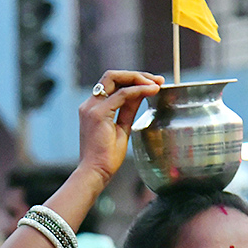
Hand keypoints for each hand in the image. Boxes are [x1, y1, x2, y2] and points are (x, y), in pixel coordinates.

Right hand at [77, 69, 162, 186]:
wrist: (95, 172)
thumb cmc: (106, 157)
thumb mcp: (121, 128)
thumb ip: (128, 110)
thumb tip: (141, 94)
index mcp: (93, 108)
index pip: (112, 84)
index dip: (133, 80)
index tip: (152, 84)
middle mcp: (90, 105)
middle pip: (112, 76)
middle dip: (137, 75)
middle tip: (157, 80)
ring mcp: (92, 108)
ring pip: (115, 79)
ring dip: (139, 78)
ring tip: (156, 84)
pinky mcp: (98, 114)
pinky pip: (122, 94)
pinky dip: (139, 90)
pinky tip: (151, 91)